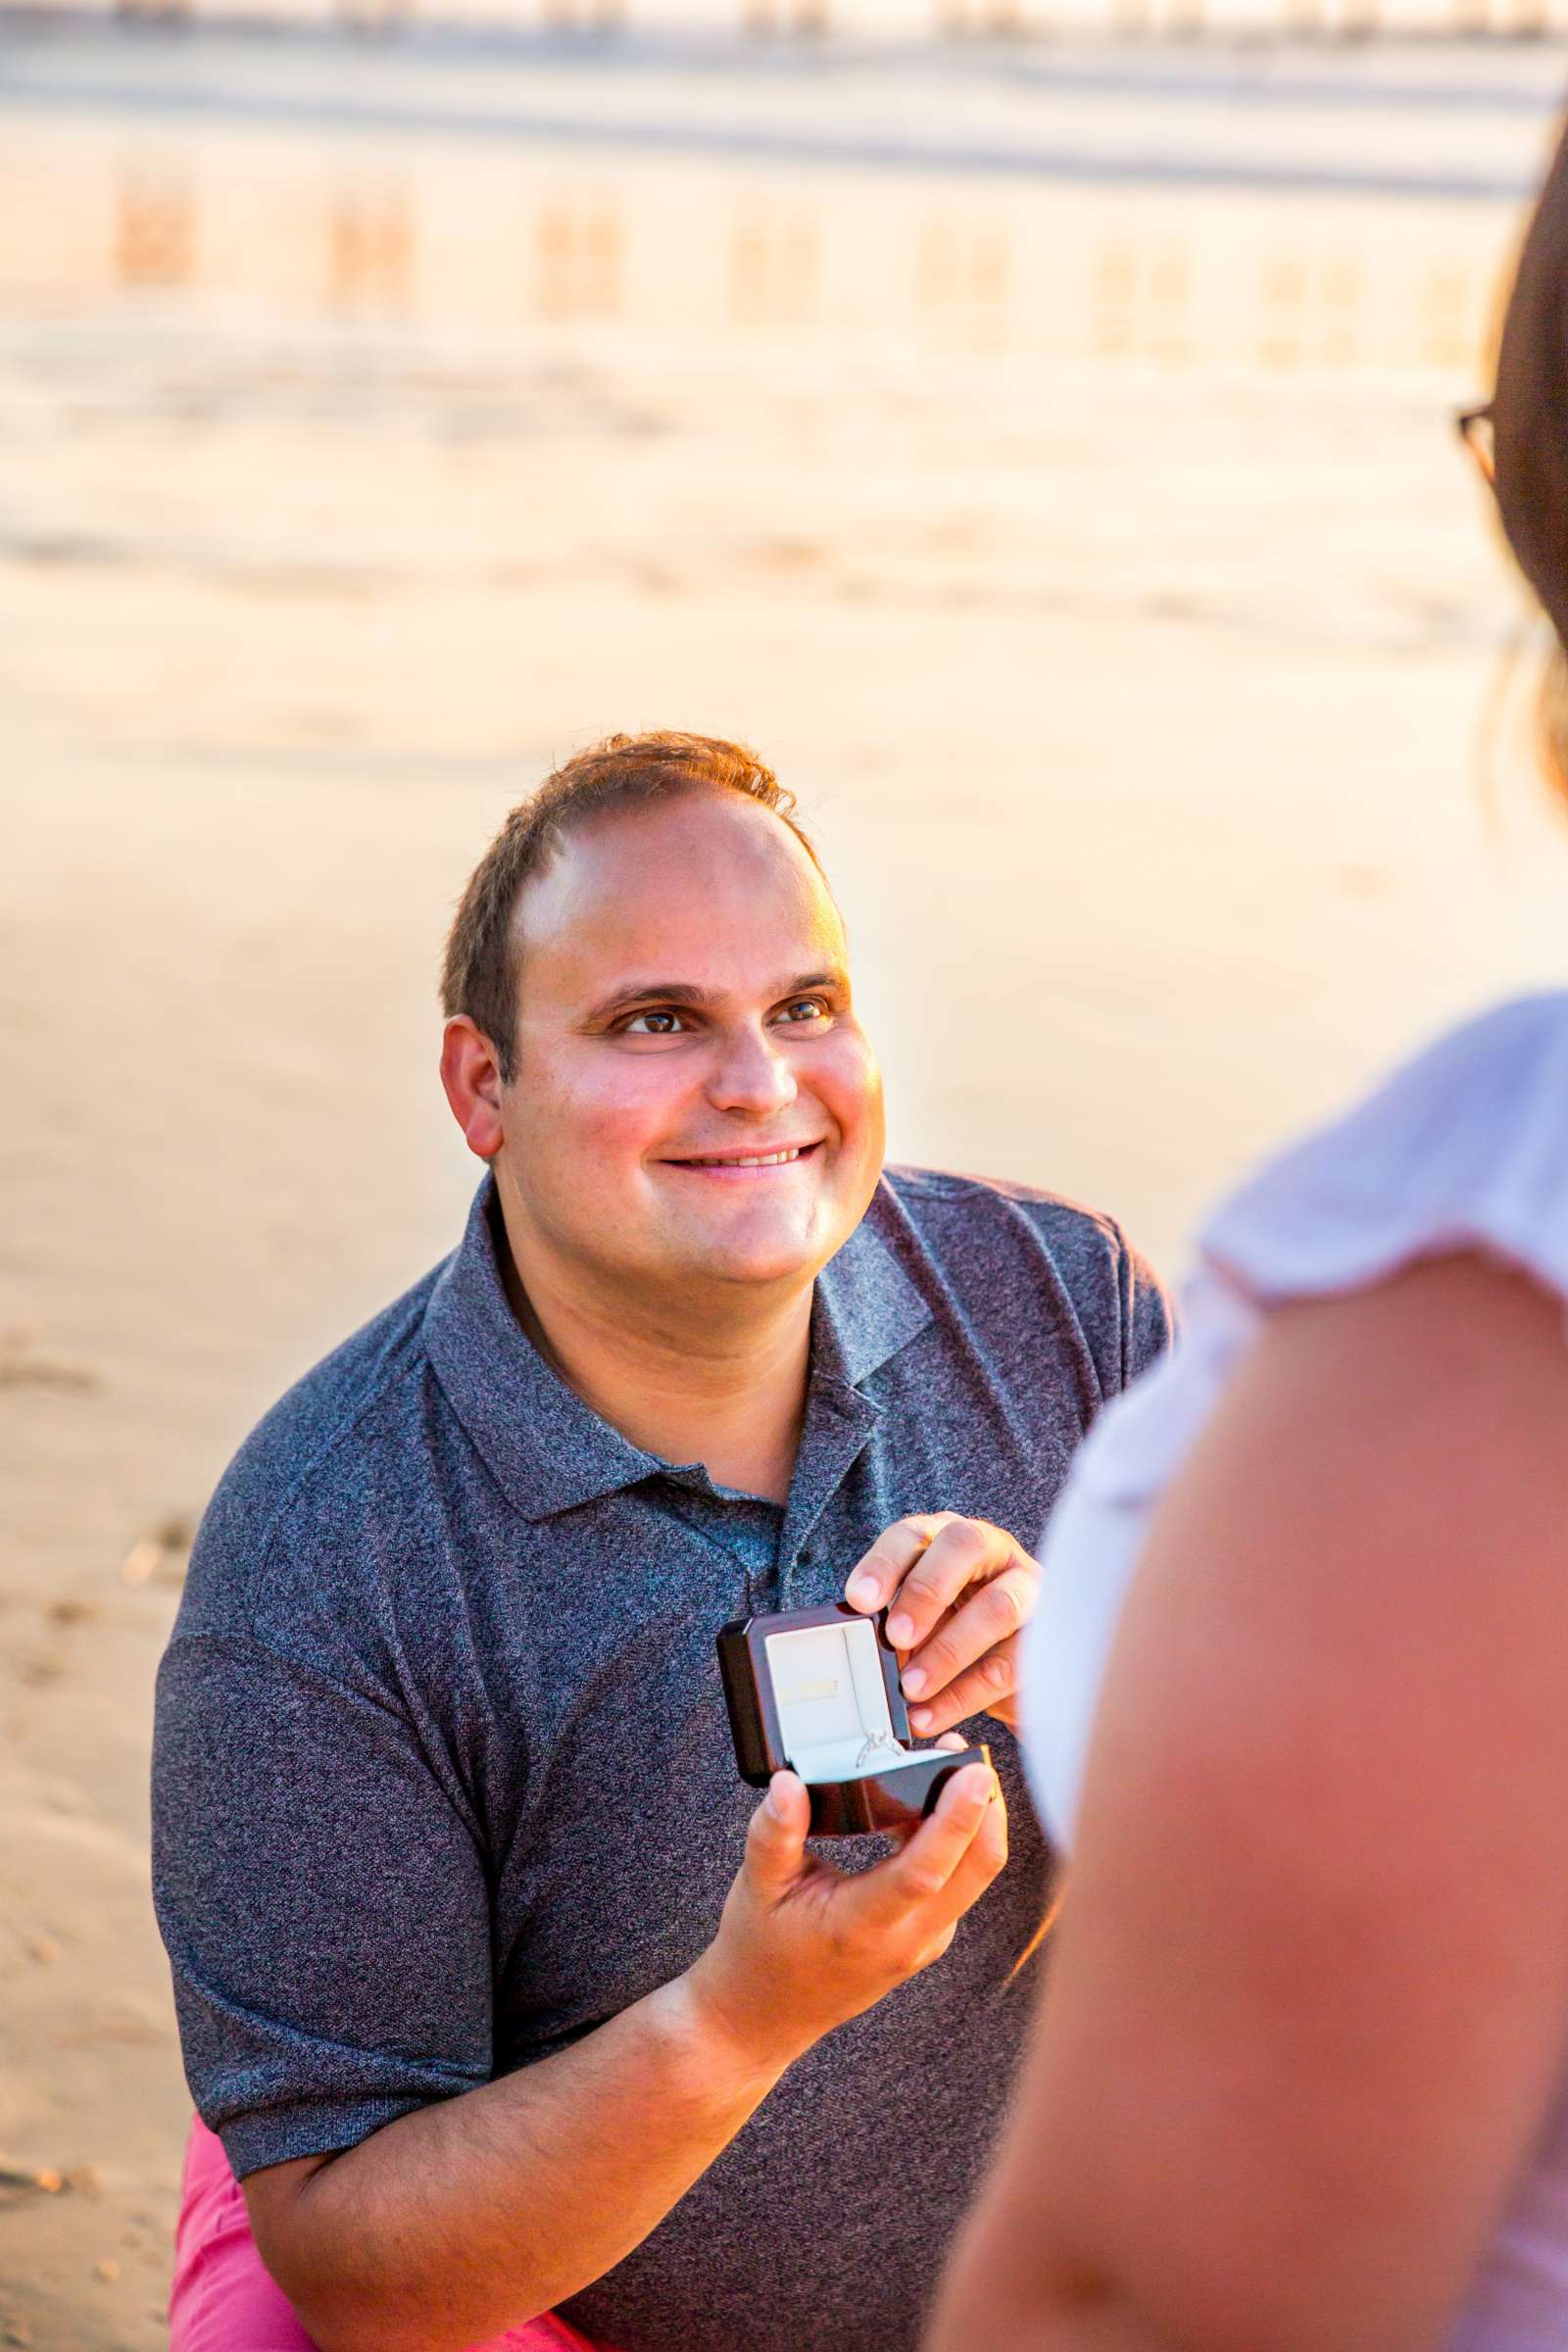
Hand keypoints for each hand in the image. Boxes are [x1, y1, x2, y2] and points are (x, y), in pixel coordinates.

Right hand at [687, 1759, 1007, 2075]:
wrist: (765, 2016)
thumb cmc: (759, 1950)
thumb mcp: (756, 1886)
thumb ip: (773, 1832)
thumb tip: (788, 1781)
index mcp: (860, 1925)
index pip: (925, 1871)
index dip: (956, 1819)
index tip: (975, 1773)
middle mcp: (905, 1939)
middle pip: (975, 1872)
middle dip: (988, 1809)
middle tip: (975, 1754)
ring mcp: (923, 1943)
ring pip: (973, 1878)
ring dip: (976, 1823)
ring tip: (952, 1769)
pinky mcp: (928, 1939)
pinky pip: (958, 1886)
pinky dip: (959, 1843)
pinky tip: (933, 1808)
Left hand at [842, 1514, 1038, 1735]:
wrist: (1009, 1661)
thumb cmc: (951, 1627)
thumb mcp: (919, 1619)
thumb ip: (897, 1623)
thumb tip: (871, 1651)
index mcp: (946, 1538)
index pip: (914, 1533)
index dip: (885, 1562)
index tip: (859, 1599)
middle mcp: (992, 1549)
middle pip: (966, 1545)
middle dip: (927, 1590)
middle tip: (896, 1636)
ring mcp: (1028, 1587)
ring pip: (998, 1606)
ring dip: (949, 1651)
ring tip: (911, 1688)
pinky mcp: (1048, 1637)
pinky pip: (1009, 1665)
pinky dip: (964, 1695)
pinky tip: (930, 1715)